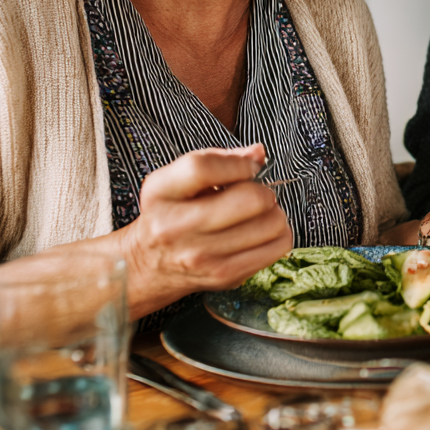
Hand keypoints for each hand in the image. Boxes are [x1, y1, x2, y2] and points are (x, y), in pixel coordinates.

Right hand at [121, 143, 293, 314]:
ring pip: (271, 224)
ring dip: (274, 213)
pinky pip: (278, 247)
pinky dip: (279, 235)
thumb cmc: (172, 213)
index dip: (238, 164)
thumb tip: (258, 154)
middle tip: (257, 195)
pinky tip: (262, 232)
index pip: (203, 168)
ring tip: (258, 215)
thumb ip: (219, 159)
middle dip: (263, 191)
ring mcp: (201, 256)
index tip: (249, 167)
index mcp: (161, 193)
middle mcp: (175, 227)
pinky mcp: (224, 275)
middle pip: (249, 199)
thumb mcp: (179, 180)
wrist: (151, 265)